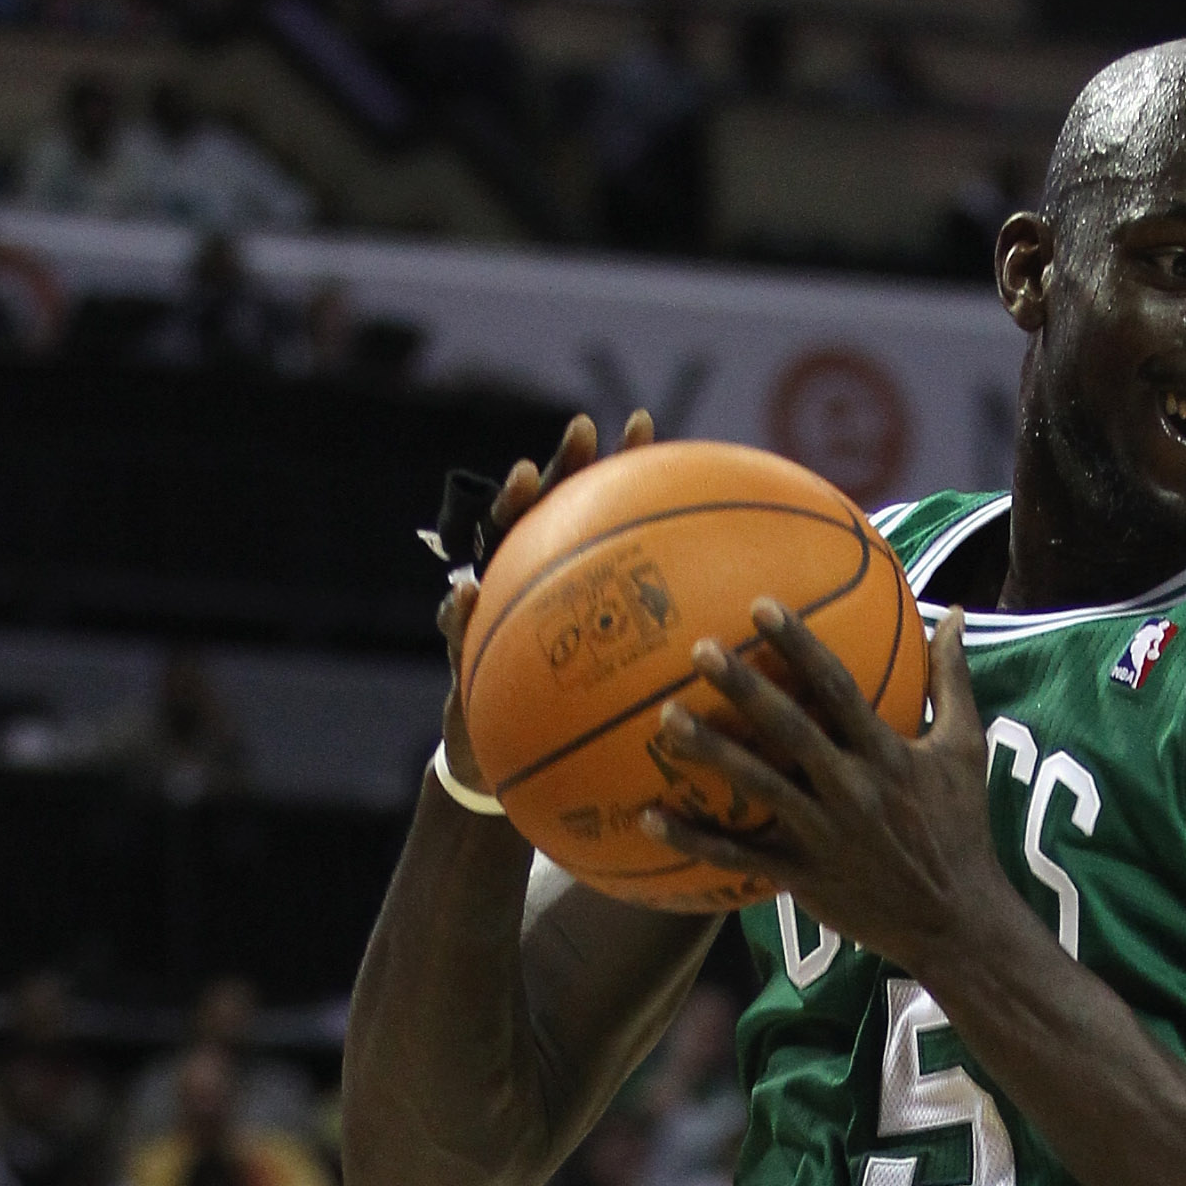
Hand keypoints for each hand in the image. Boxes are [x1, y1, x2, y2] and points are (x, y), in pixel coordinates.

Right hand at [437, 410, 655, 783]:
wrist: (506, 762)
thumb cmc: (570, 724)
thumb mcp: (619, 696)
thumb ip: (654, 660)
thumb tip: (728, 634)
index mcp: (568, 581)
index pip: (593, 511)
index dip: (616, 465)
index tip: (644, 423)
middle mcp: (529, 579)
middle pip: (547, 509)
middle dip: (564, 465)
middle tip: (586, 427)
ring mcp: (491, 608)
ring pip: (496, 546)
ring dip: (509, 508)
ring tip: (521, 476)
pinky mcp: (461, 653)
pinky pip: (457, 630)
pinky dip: (457, 610)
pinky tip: (465, 593)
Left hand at [641, 599, 998, 982]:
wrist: (955, 921)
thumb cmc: (961, 828)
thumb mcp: (966, 749)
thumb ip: (952, 679)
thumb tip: (952, 611)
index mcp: (886, 753)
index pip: (838, 688)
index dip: (800, 644)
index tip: (762, 606)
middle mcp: (852, 790)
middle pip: (790, 730)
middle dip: (745, 687)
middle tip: (701, 650)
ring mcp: (824, 836)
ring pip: (759, 787)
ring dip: (712, 752)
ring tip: (667, 719)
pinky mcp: (804, 877)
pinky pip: (740, 858)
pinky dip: (695, 841)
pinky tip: (651, 818)